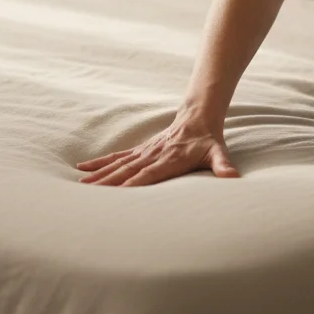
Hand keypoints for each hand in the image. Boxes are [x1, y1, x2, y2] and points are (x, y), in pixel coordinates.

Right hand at [76, 114, 239, 186]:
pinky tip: (83, 169)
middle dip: (107, 184)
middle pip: (126, 171)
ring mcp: (144, 152)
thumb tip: (234, 177)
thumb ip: (223, 166)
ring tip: (79, 185)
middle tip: (87, 195)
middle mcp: (152, 156)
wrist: (198, 116)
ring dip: (98, 175)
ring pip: (117, 165)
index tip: (115, 197)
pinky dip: (100, 163)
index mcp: (169, 160)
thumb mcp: (218, 153)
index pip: (148, 176)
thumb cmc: (208, 140)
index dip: (132, 185)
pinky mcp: (139, 150)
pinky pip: (116, 157)